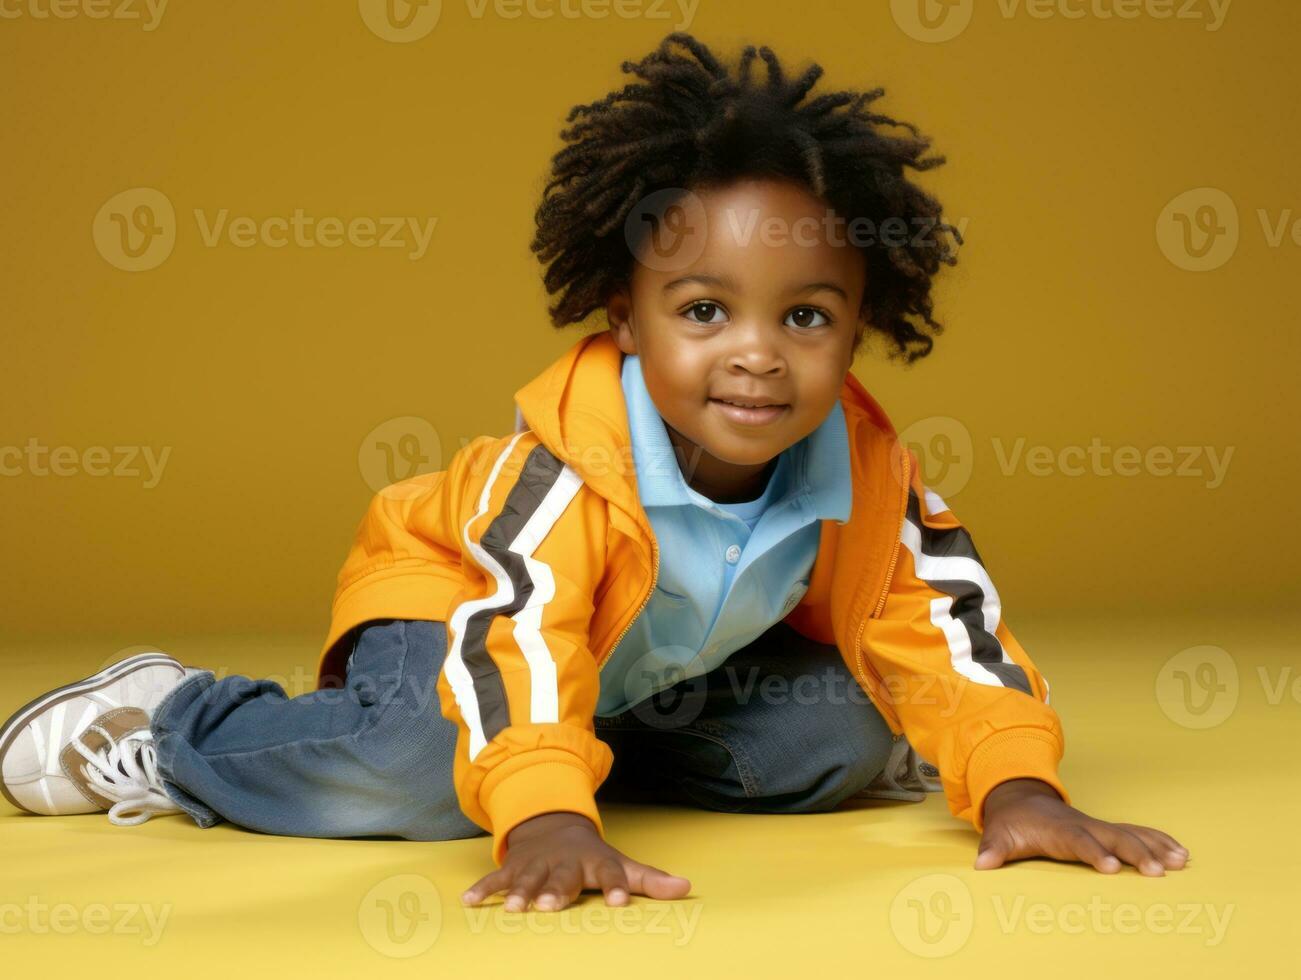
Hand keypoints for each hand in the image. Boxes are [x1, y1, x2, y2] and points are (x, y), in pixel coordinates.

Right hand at [459, 811, 691, 911]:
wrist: (551, 824)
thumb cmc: (590, 856)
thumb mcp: (620, 863)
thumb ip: (649, 880)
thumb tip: (687, 888)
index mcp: (594, 862)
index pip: (610, 875)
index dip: (616, 887)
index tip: (621, 903)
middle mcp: (565, 862)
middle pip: (562, 878)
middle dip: (556, 891)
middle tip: (552, 906)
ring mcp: (537, 864)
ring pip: (528, 879)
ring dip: (520, 892)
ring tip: (512, 909)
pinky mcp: (513, 867)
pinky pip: (495, 878)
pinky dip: (482, 888)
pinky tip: (468, 901)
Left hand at [975, 778, 1189, 875]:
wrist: (1020, 797)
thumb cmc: (1012, 822)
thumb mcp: (999, 834)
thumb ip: (993, 850)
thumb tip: (982, 865)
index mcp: (1058, 829)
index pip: (1079, 841)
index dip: (1094, 852)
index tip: (1110, 867)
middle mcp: (1083, 824)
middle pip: (1114, 837)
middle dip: (1136, 853)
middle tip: (1159, 872)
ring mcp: (1097, 825)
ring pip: (1131, 833)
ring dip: (1155, 846)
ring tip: (1181, 861)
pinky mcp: (1106, 829)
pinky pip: (1136, 832)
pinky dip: (1158, 840)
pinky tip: (1179, 852)